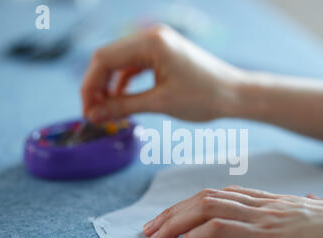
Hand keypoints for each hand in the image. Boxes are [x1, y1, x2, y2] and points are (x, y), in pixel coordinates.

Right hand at [81, 25, 243, 123]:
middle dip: (97, 86)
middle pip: (109, 58)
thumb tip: (94, 114)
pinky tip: (121, 100)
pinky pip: (135, 66)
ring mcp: (158, 44)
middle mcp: (152, 37)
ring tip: (105, 110)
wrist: (235, 95)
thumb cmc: (205, 97)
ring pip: (120, 62)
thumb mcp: (160, 103)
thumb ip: (123, 106)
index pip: (104, 58)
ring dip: (110, 85)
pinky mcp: (163, 54)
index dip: (90, 86)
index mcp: (151, 42)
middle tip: (93, 113)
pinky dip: (125, 83)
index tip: (86, 111)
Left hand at [142, 185, 322, 237]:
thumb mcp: (317, 215)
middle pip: (203, 198)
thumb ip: (305, 208)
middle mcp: (257, 203)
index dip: (190, 204)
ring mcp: (257, 217)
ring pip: (202, 210)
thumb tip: (309, 200)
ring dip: (173, 225)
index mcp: (266, 201)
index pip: (219, 195)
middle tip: (149, 229)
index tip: (172, 217)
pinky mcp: (259, 234)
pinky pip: (214, 231)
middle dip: (172, 213)